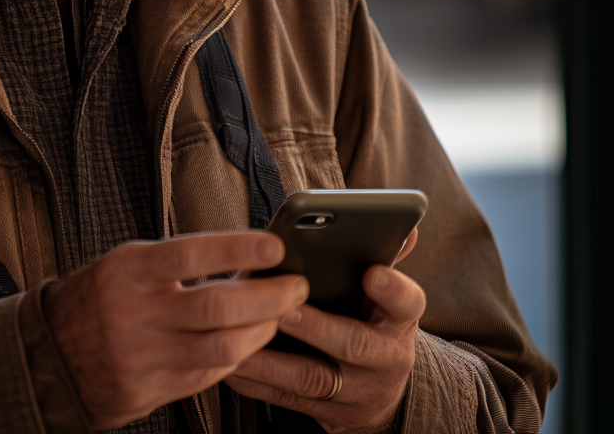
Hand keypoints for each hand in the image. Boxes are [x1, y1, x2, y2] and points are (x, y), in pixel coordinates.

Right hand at [43, 231, 309, 428]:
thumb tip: (241, 258)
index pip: (190, 254)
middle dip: (268, 298)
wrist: (51, 354)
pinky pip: (209, 376)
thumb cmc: (99, 296)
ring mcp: (144, 357)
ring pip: (223, 349)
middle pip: (217, 308)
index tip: (274, 246)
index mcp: (129, 270)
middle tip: (296, 287)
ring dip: (261, 331)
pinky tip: (249, 342)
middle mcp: (137, 313)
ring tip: (280, 315)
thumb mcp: (127, 263)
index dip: (236, 249)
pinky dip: (237, 358)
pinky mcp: (151, 391)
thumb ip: (176, 262)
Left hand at [225, 229, 424, 432]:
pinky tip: (229, 364)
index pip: (407, 303)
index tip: (371, 273)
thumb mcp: (384, 293)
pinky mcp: (330, 416)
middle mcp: (386, 359)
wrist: (380, 389)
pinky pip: (288, 400)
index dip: (392, 289)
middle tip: (281, 305)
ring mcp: (358, 394)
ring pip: (313, 378)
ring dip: (273, 358)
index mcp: (399, 320)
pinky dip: (257, 382)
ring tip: (240, 334)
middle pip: (354, 343)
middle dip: (315, 325)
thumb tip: (402, 223)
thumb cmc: (371, 320)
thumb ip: (383, 256)